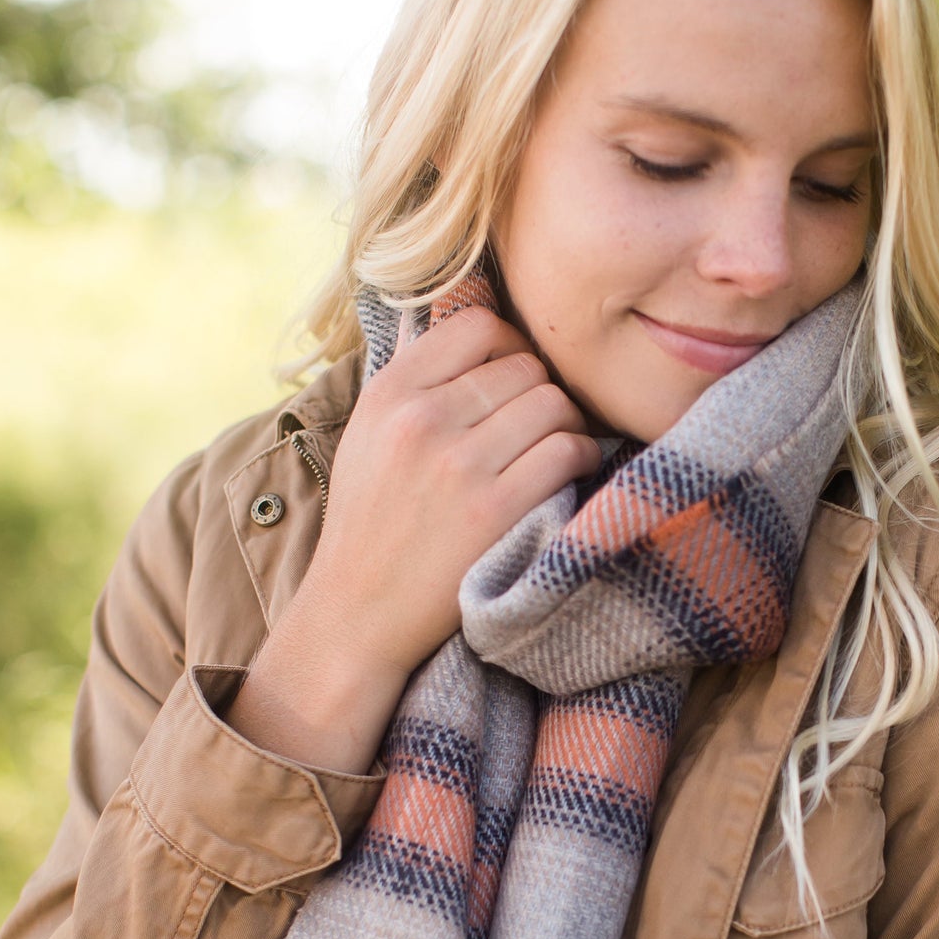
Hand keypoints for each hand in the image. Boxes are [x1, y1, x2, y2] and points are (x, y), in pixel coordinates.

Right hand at [226, 305, 599, 775]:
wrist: (359, 613)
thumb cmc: (373, 525)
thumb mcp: (368, 437)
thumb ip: (415, 382)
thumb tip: (476, 325)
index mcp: (388, 393)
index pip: (476, 326)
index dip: (509, 348)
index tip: (513, 382)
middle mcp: (421, 421)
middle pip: (524, 366)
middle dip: (541, 394)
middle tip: (539, 429)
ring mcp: (459, 466)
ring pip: (552, 403)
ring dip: (566, 427)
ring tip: (554, 453)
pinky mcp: (495, 511)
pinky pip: (567, 451)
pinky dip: (580, 458)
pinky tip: (567, 476)